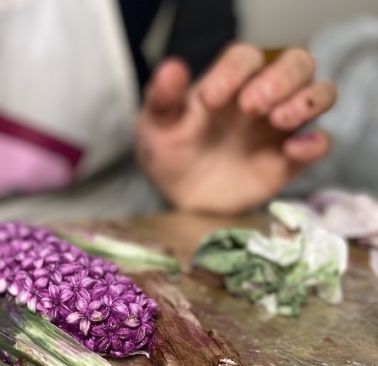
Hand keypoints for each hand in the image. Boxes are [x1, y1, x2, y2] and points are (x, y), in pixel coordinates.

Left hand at [136, 44, 335, 214]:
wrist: (179, 197)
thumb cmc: (169, 152)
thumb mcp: (156, 127)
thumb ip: (162, 99)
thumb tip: (170, 68)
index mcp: (230, 80)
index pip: (245, 57)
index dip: (233, 70)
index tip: (210, 99)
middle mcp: (264, 94)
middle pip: (296, 63)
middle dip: (280, 79)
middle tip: (251, 106)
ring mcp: (282, 125)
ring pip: (320, 93)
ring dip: (308, 100)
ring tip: (279, 119)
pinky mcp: (292, 158)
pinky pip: (320, 142)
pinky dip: (314, 143)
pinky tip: (291, 151)